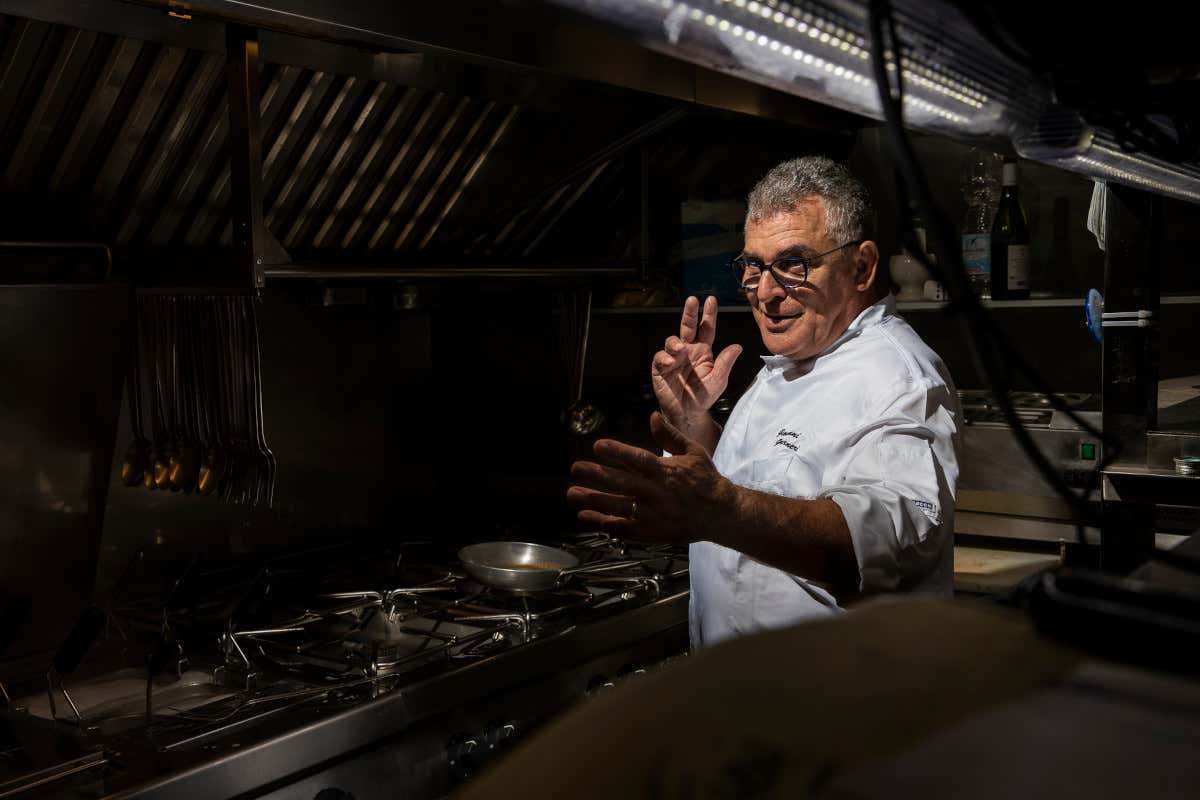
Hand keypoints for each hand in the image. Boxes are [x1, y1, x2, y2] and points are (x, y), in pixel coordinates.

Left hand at [566, 412, 735, 541]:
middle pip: (622, 483)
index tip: (598, 446)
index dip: (617, 452)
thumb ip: (670, 435)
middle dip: (596, 475)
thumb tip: (652, 416)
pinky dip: (604, 523)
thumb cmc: (706, 480)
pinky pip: (624, 528)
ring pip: (618, 507)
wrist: (721, 514)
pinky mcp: (652, 531)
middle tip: (576, 468)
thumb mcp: (692, 452)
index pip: (638, 459)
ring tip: (572, 494)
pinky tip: (587, 517)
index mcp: (666, 471)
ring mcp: (653, 514)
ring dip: (594, 500)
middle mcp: (657, 493)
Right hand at [652, 296, 741, 433]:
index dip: (708, 315)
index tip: (710, 301)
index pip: (706, 329)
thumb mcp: (718, 380)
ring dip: (675, 342)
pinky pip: (661, 357)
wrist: (687, 413)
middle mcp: (688, 351)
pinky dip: (665, 357)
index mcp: (703, 351)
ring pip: (672, 341)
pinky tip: (671, 362)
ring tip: (680, 349)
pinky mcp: (661, 368)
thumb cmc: (703, 396)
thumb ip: (725, 363)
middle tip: (691, 300)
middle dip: (689, 313)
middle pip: (688, 327)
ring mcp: (674, 358)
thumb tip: (737, 346)